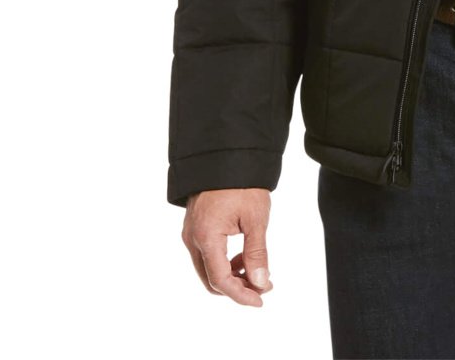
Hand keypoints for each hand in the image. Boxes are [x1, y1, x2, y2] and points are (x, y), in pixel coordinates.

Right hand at [181, 187, 273, 306]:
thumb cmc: (242, 183)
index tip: (261, 299)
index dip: (241, 295)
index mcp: (206, 237)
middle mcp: (192, 238)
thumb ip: (256, 253)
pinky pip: (206, 254)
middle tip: (263, 286)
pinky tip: (243, 256)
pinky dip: (224, 261)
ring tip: (257, 270)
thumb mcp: (255, 218)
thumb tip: (261, 283)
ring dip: (231, 275)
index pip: (220, 280)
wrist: (226, 154)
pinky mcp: (194, 227)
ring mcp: (191, 233)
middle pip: (211, 279)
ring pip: (208, 268)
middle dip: (237, 287)